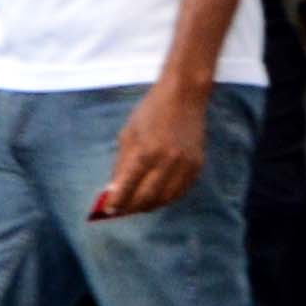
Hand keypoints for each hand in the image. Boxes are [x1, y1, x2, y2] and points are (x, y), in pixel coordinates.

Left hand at [91, 79, 212, 219]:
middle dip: (131, 208)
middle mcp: (167, 161)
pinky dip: (166, 198)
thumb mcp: (129, 133)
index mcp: (146, 151)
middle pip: (147, 198)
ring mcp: (185, 165)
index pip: (128, 187)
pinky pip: (180, 192)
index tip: (108, 210)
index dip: (117, 202)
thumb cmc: (151, 110)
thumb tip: (114, 190)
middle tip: (121, 211)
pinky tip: (156, 197)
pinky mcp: (197, 165)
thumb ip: (121, 164)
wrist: (185, 95)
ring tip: (137, 206)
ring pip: (165, 199)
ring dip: (148, 206)